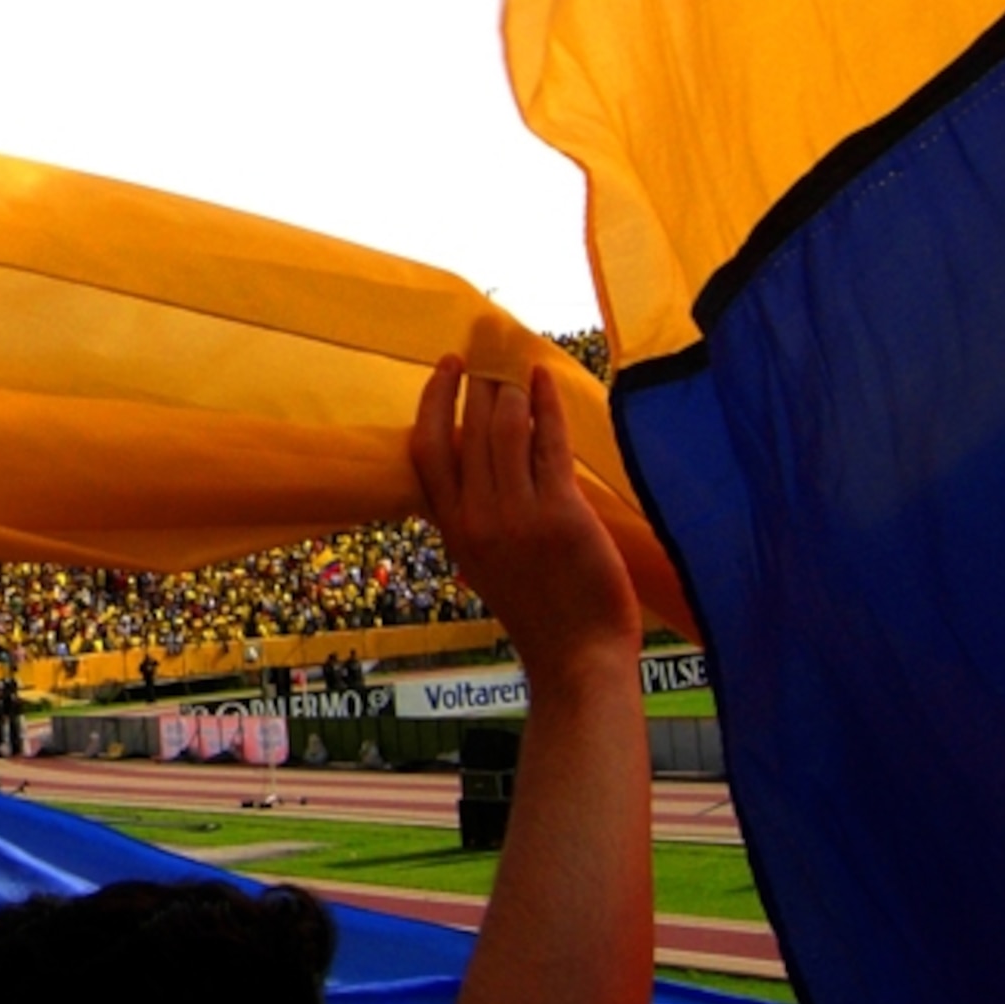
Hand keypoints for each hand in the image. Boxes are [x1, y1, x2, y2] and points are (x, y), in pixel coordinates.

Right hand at [409, 359, 639, 686]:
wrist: (577, 657)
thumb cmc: (538, 612)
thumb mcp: (484, 564)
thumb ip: (475, 517)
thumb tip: (478, 464)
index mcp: (453, 529)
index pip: (427, 449)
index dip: (433, 400)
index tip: (446, 366)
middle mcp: (477, 517)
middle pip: (468, 429)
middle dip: (478, 380)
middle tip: (490, 346)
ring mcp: (518, 515)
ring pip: (506, 430)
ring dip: (512, 388)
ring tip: (519, 363)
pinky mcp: (561, 514)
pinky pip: (549, 445)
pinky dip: (547, 405)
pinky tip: (546, 381)